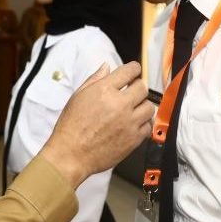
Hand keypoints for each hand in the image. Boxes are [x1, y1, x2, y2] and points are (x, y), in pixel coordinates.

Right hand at [39, 62, 151, 187]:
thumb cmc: (71, 127)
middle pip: (143, 87)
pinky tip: (132, 125)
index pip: (130, 70)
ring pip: (149, 107)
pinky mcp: (133, 139)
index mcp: (104, 90)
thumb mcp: (78, 96)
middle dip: (138, 87)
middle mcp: (119, 104)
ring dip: (142, 106)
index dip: (133, 69)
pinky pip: (148, 126)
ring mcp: (128, 122)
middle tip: (131, 93)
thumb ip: (95, 79)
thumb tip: (106, 67)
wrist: (71, 154)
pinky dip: (142, 124)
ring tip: (132, 110)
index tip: (133, 72)